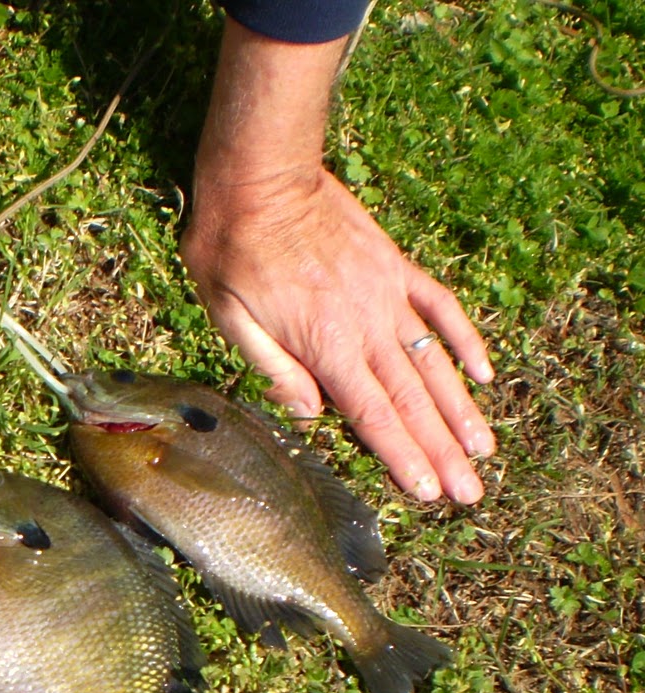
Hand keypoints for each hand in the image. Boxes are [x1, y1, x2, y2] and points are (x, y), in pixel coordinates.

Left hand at [181, 168, 496, 503]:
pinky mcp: (393, 266)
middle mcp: (366, 325)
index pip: (373, 417)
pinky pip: (440, 306)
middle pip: (411, 401)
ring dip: (460, 410)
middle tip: (472, 493)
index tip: (431, 493)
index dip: (404, 458)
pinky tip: (484, 372)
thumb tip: (310, 415)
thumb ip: (272, 369)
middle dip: (443, 452)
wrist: (263, 178)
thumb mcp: (227, 316)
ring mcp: (386, 294)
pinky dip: (464, 340)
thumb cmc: (231, 249)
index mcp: (325, 345)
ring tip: (484, 450)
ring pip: (432, 363)